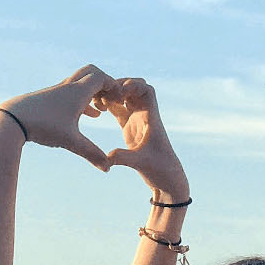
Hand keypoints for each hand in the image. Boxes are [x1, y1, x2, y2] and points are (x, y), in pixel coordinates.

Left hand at [0, 65, 125, 170]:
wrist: (11, 119)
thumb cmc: (42, 126)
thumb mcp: (70, 142)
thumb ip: (91, 154)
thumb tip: (108, 169)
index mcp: (77, 92)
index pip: (101, 78)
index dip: (114, 86)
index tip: (121, 100)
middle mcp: (68, 87)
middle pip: (91, 72)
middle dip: (105, 83)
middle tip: (113, 99)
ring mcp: (57, 91)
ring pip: (81, 83)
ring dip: (94, 92)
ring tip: (104, 109)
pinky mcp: (49, 98)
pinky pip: (72, 93)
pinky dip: (84, 100)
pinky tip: (89, 115)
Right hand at [90, 78, 189, 202]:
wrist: (166, 179)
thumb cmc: (160, 170)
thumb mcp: (141, 163)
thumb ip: (124, 158)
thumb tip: (107, 157)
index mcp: (152, 118)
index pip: (147, 90)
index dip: (133, 85)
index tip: (119, 92)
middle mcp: (145, 116)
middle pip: (134, 88)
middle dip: (119, 85)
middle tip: (104, 94)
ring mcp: (137, 121)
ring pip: (125, 97)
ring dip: (112, 94)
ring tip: (97, 100)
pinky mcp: (130, 128)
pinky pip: (119, 110)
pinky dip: (109, 105)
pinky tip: (97, 108)